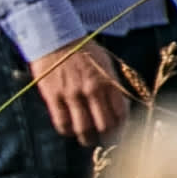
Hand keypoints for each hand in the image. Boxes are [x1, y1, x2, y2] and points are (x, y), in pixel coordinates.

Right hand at [27, 31, 145, 140]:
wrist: (55, 37)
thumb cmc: (84, 50)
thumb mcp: (106, 64)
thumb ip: (113, 86)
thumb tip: (120, 110)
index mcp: (108, 81)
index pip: (121, 113)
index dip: (122, 128)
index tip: (120, 132)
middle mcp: (92, 89)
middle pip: (104, 125)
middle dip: (107, 137)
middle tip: (106, 140)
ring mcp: (72, 94)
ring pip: (83, 129)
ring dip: (87, 139)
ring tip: (88, 140)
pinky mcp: (53, 96)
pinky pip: (62, 123)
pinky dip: (68, 131)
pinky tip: (71, 130)